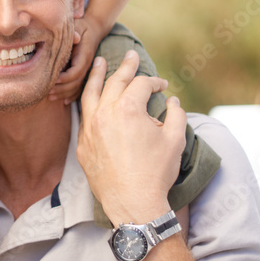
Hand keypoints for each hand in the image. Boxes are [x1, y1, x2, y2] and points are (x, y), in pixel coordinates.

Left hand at [48, 18, 101, 103]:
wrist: (94, 28)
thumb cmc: (81, 26)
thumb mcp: (78, 25)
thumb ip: (75, 31)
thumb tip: (75, 37)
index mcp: (85, 55)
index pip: (77, 70)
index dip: (65, 77)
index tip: (53, 80)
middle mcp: (87, 65)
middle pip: (76, 82)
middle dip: (61, 89)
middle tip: (46, 93)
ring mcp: (86, 70)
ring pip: (77, 87)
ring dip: (64, 94)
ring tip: (50, 97)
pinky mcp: (83, 73)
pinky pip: (79, 87)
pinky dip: (71, 96)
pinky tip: (63, 102)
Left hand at [76, 51, 185, 226]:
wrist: (134, 205)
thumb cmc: (156, 173)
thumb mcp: (175, 140)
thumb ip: (176, 114)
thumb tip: (173, 100)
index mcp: (128, 109)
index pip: (140, 85)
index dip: (154, 82)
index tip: (162, 86)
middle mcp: (104, 114)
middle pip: (115, 82)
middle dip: (126, 67)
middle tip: (131, 55)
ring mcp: (90, 129)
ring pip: (90, 94)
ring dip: (96, 75)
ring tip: (98, 61)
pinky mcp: (83, 145)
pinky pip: (84, 117)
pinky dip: (88, 103)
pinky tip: (91, 98)